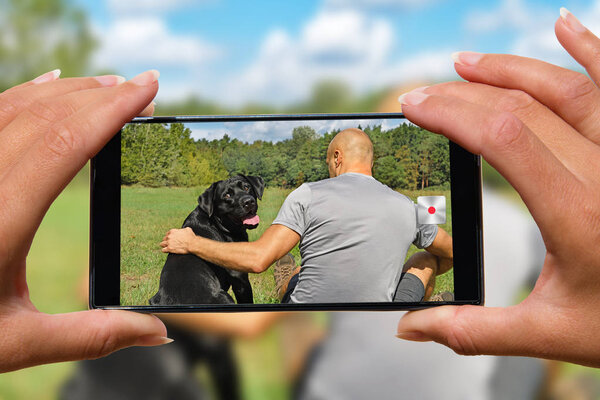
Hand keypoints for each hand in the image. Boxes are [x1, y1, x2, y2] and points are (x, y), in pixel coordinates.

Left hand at [0, 69, 169, 372]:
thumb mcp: (15, 342)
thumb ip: (90, 334)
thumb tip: (156, 332)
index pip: (65, 143)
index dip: (112, 111)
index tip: (148, 88)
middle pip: (43, 115)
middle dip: (98, 95)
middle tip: (140, 86)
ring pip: (10, 107)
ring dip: (64, 91)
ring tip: (105, 85)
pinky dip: (21, 94)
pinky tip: (44, 85)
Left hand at [160, 227, 196, 253]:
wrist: (192, 244)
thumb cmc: (191, 237)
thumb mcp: (187, 229)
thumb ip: (182, 229)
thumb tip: (183, 230)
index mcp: (172, 231)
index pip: (167, 234)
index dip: (170, 236)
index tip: (172, 239)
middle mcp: (169, 236)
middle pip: (164, 239)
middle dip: (167, 241)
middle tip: (171, 243)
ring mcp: (169, 243)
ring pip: (162, 244)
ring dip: (164, 245)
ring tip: (167, 247)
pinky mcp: (169, 249)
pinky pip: (163, 250)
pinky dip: (165, 250)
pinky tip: (167, 251)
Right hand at [396, 8, 599, 366]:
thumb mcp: (552, 334)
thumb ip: (477, 331)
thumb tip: (411, 328)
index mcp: (578, 215)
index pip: (503, 139)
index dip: (451, 114)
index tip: (414, 107)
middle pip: (523, 109)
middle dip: (461, 95)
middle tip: (420, 94)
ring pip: (568, 89)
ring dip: (509, 69)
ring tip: (464, 63)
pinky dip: (591, 49)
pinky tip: (564, 24)